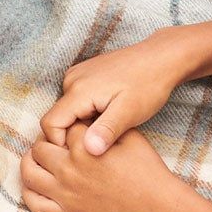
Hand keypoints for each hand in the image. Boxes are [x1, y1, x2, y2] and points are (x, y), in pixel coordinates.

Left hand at [21, 124, 186, 211]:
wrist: (157, 210)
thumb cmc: (147, 171)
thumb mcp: (130, 137)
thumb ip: (103, 125)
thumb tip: (84, 117)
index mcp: (85, 147)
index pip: (62, 129)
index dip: (67, 128)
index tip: (72, 132)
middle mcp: (70, 169)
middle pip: (39, 147)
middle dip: (47, 142)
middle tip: (56, 145)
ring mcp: (65, 194)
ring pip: (29, 172)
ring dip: (31, 162)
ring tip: (40, 160)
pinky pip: (34, 203)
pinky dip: (29, 191)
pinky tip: (37, 183)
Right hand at [40, 16, 211, 155]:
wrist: (161, 57)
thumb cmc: (149, 84)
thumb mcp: (130, 112)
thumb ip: (106, 131)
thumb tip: (88, 151)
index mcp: (78, 90)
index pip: (50, 124)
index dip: (61, 144)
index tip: (85, 153)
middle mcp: (71, 80)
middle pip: (58, 117)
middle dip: (74, 134)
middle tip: (103, 142)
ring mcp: (77, 74)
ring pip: (67, 110)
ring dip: (82, 123)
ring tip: (109, 127)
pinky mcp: (84, 73)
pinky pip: (76, 100)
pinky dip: (87, 112)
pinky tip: (109, 113)